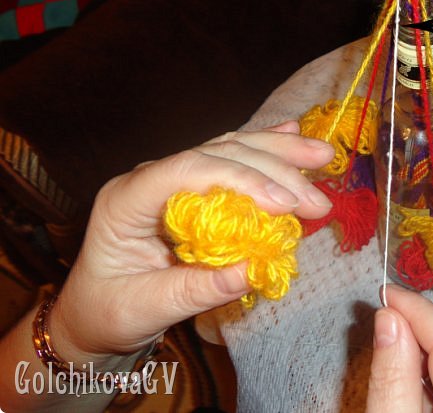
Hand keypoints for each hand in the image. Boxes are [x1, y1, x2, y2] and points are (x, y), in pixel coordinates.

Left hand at [48, 121, 333, 367]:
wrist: (93, 311)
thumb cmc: (108, 312)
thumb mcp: (144, 310)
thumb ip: (195, 290)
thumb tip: (254, 268)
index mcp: (127, 199)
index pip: (186, 170)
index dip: (239, 179)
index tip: (284, 204)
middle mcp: (150, 177)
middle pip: (217, 154)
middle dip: (273, 170)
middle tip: (318, 199)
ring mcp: (172, 177)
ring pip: (229, 149)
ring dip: (279, 152)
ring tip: (323, 156)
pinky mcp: (192, 187)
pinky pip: (231, 160)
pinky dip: (264, 151)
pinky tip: (291, 135)